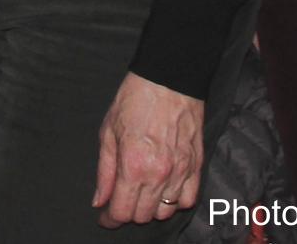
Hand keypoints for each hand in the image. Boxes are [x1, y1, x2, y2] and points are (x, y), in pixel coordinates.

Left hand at [93, 73, 203, 227]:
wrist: (168, 79)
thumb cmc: (134, 100)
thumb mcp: (108, 132)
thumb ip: (104, 171)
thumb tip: (99, 201)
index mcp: (133, 165)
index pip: (122, 211)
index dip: (110, 218)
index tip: (105, 217)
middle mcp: (159, 174)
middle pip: (143, 215)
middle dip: (128, 211)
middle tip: (120, 199)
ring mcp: (181, 172)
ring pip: (165, 212)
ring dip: (151, 207)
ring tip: (141, 192)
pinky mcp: (196, 166)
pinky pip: (188, 200)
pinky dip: (175, 201)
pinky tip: (164, 190)